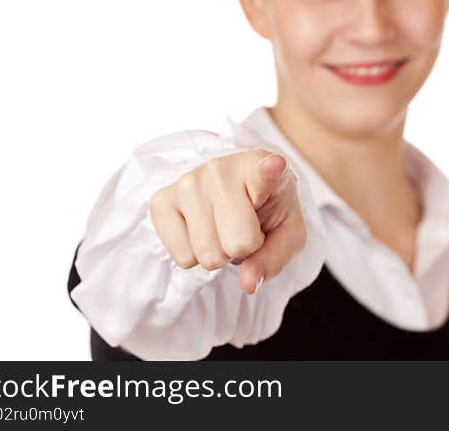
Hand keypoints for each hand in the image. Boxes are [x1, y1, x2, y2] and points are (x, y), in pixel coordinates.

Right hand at [149, 150, 306, 294]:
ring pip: (207, 254)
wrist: (237, 192)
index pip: (265, 172)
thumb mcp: (288, 233)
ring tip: (224, 226)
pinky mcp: (161, 201)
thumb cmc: (268, 210)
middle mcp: (221, 168)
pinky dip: (196, 255)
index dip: (270, 171)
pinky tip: (202, 229)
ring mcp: (187, 182)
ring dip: (219, 252)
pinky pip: (183, 258)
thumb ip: (275, 258)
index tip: (275, 165)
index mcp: (261, 168)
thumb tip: (247, 284)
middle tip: (245, 229)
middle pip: (238, 243)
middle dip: (244, 249)